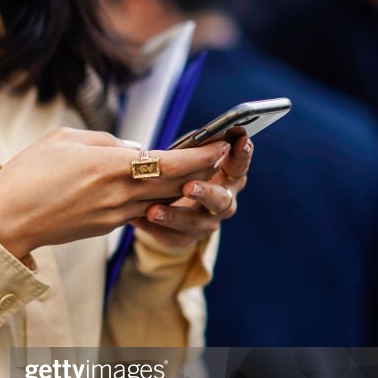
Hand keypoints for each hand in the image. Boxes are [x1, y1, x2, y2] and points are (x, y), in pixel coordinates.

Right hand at [0, 128, 229, 259]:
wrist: (7, 221)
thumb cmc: (28, 174)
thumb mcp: (64, 139)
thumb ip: (104, 140)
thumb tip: (131, 148)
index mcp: (111, 166)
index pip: (172, 163)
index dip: (201, 155)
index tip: (220, 145)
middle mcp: (120, 194)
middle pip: (176, 186)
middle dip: (201, 172)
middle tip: (219, 157)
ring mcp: (114, 215)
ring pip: (162, 201)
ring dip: (180, 189)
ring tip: (194, 173)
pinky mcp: (105, 228)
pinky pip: (139, 211)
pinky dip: (153, 200)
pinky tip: (155, 191)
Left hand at [130, 132, 253, 247]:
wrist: (173, 210)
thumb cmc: (183, 173)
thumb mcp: (189, 160)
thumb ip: (193, 150)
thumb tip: (191, 139)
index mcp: (228, 178)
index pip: (239, 166)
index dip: (242, 155)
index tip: (241, 141)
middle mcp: (223, 202)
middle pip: (220, 200)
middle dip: (204, 193)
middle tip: (188, 186)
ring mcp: (206, 223)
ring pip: (194, 222)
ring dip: (174, 216)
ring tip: (152, 210)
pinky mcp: (185, 238)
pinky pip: (170, 236)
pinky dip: (153, 228)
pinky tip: (135, 219)